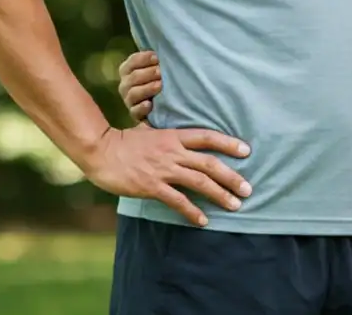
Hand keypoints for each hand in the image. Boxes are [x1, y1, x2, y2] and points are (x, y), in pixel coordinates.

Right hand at [81, 125, 251, 226]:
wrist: (102, 150)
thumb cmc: (126, 140)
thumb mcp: (152, 130)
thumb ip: (170, 135)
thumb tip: (184, 137)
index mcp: (174, 136)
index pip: (208, 137)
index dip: (228, 143)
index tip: (247, 151)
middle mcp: (173, 151)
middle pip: (209, 163)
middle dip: (231, 177)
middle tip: (248, 189)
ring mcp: (163, 169)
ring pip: (198, 182)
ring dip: (219, 194)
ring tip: (235, 205)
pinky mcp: (152, 186)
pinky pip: (177, 200)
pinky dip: (192, 211)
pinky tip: (203, 221)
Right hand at [118, 50, 161, 121]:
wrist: (162, 102)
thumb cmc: (158, 78)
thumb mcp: (156, 66)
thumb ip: (155, 59)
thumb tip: (162, 51)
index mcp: (128, 70)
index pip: (132, 61)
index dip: (144, 58)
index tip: (157, 57)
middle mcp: (125, 84)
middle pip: (133, 77)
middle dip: (148, 73)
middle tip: (161, 72)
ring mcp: (128, 100)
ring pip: (133, 94)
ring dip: (147, 88)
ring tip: (160, 85)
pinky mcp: (135, 114)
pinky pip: (135, 111)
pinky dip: (141, 107)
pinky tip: (150, 104)